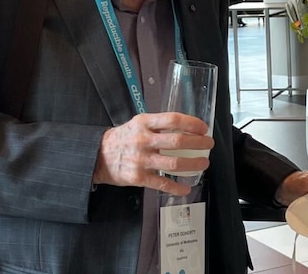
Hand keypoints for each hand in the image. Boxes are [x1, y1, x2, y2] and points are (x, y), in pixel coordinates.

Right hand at [93, 112, 214, 196]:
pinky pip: (163, 183)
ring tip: (204, 164)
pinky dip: (177, 187)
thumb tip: (186, 127)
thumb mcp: (138, 123)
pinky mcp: (138, 177)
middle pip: (178, 141)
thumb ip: (158, 124)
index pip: (173, 120)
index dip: (192, 123)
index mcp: (144, 123)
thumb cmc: (123, 138)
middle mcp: (143, 140)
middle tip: (209, 145)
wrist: (97, 156)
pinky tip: (186, 187)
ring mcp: (141, 160)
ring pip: (174, 163)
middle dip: (199, 143)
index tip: (204, 128)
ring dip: (194, 164)